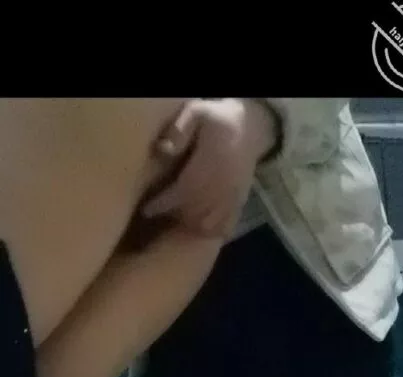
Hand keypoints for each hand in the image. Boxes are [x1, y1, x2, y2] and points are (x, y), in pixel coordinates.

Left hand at [142, 99, 278, 238]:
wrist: (250, 129)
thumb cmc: (217, 121)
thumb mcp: (198, 113)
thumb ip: (180, 129)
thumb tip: (163, 150)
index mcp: (211, 164)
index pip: (183, 190)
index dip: (163, 203)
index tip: (146, 210)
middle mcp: (224, 184)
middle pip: (194, 212)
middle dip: (173, 216)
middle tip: (159, 213)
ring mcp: (233, 197)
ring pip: (208, 224)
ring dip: (190, 226)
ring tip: (177, 219)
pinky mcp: (240, 204)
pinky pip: (225, 227)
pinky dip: (210, 231)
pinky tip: (198, 227)